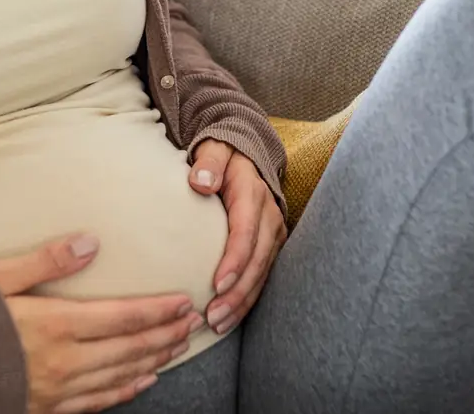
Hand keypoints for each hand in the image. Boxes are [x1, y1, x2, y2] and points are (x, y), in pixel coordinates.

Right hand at [0, 234, 200, 413]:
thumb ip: (45, 260)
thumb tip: (91, 242)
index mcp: (54, 325)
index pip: (122, 317)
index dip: (157, 310)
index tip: (184, 302)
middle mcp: (63, 363)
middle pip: (128, 349)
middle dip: (164, 334)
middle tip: (192, 323)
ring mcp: (55, 392)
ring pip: (118, 377)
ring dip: (152, 360)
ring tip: (176, 347)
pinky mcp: (45, 410)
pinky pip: (96, 403)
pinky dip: (124, 391)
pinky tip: (141, 382)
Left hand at [188, 140, 285, 336]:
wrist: (246, 154)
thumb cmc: (222, 156)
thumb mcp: (214, 150)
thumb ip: (208, 163)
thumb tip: (200, 182)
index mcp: (252, 194)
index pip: (246, 232)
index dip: (234, 260)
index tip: (217, 284)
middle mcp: (268, 216)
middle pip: (257, 261)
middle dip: (237, 292)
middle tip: (213, 316)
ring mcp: (273, 233)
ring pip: (262, 274)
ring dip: (242, 302)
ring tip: (218, 324)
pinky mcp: (271, 245)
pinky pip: (261, 277)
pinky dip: (247, 299)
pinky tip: (230, 318)